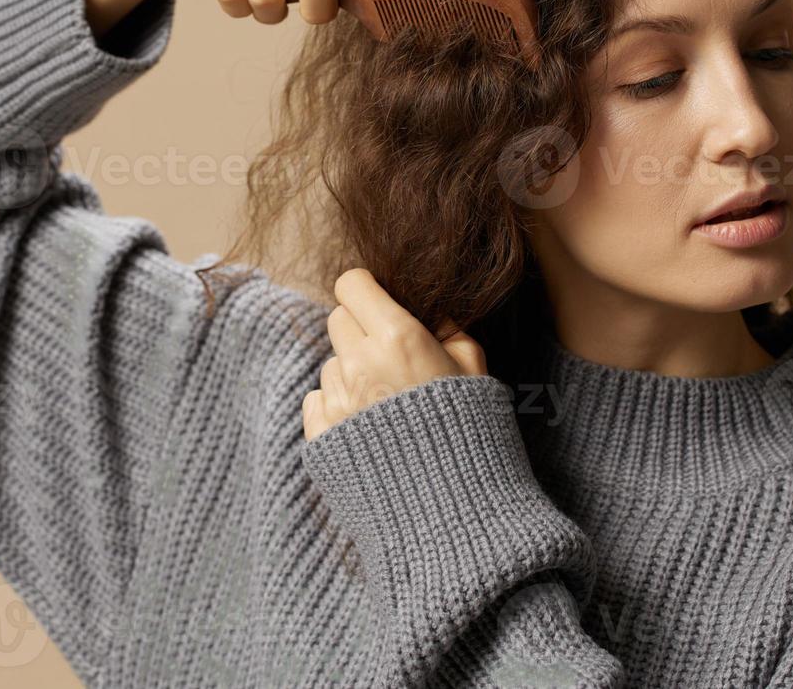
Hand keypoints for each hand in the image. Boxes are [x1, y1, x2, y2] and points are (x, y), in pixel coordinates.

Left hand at [302, 267, 487, 442]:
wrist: (452, 508)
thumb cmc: (471, 434)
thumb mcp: (475, 371)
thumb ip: (451, 331)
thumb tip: (432, 313)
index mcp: (398, 338)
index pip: (351, 285)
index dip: (366, 290)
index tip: (379, 303)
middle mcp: (360, 363)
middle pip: (338, 319)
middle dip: (360, 329)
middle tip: (389, 355)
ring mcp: (337, 401)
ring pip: (331, 363)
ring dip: (352, 372)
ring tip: (386, 402)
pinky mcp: (321, 435)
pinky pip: (317, 400)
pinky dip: (337, 407)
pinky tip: (368, 426)